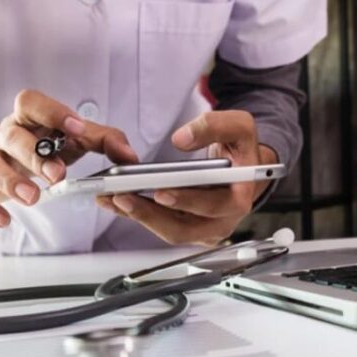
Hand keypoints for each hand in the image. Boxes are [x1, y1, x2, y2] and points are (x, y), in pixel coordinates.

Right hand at [0, 89, 137, 226]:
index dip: (53, 112)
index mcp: (30, 117)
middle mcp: (6, 134)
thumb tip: (130, 157)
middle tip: (57, 175)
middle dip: (35, 155)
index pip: (32, 103)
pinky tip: (4, 220)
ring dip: (10, 181)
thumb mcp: (72, 137)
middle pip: (13, 136)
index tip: (77, 127)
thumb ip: (104, 140)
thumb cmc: (43, 143)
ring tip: (33, 198)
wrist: (0, 154)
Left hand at [97, 110, 278, 245]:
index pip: (212, 206)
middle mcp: (221, 220)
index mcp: (239, 198)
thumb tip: (182, 139)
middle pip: (183, 228)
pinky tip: (114, 200)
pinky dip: (136, 214)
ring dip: (138, 216)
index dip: (186, 201)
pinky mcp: (186, 227)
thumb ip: (215, 126)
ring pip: (168, 231)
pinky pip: (160, 225)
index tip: (161, 192)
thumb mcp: (239, 127)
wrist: (244, 168)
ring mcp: (203, 228)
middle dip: (150, 215)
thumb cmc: (241, 151)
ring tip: (112, 198)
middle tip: (123, 198)